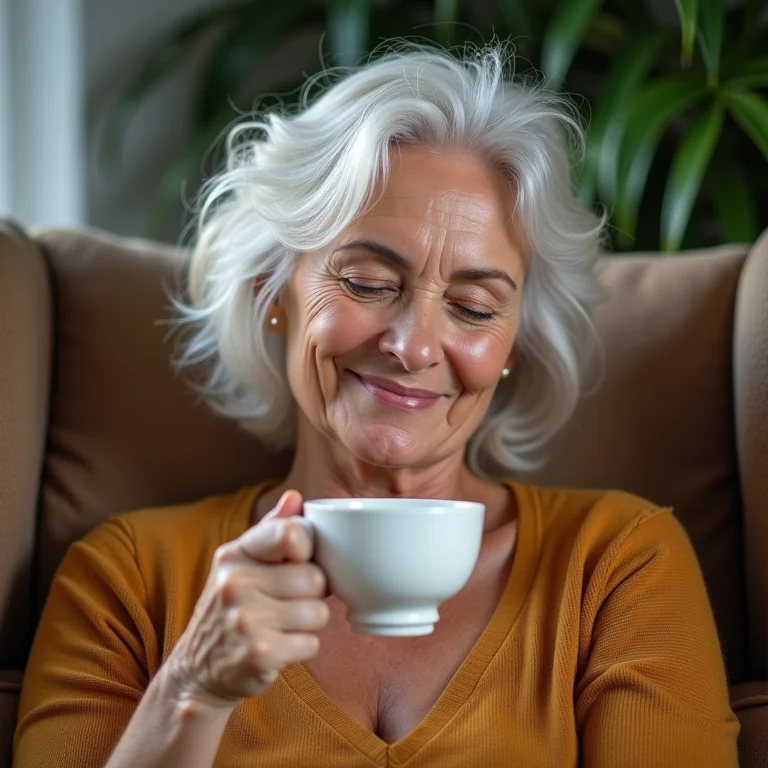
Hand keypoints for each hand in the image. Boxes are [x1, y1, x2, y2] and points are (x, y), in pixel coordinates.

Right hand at [164, 490, 328, 708]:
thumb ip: (271, 530)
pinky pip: (312, 643)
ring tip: (282, 625)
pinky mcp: (258, 654)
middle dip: (311, 593)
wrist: (197, 672)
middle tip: (288, 602)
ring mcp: (245, 620)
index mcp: (234, 554)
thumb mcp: (242, 564)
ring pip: (319, 612)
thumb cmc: (231, 609)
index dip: (307, 548)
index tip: (299, 560)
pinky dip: (303, 647)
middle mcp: (235, 583)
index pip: (290, 533)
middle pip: (315, 578)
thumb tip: (295, 497)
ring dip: (309, 623)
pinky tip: (279, 646)